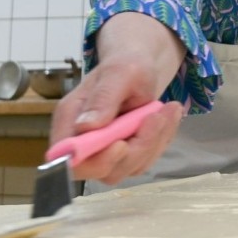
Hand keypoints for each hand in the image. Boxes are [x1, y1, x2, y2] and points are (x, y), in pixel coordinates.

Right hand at [48, 59, 184, 184]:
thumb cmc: (125, 67)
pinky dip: (161, 139)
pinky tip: (168, 116)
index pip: (69, 159)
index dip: (93, 161)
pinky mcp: (127, 155)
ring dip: (154, 141)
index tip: (122, 145)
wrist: (140, 70)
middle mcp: (83, 142)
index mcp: (69, 121)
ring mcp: (105, 152)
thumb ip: (103, 98)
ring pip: (130, 167)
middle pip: (104, 170)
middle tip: (156, 117)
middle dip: (136, 148)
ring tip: (168, 110)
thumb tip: (85, 126)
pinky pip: (146, 159)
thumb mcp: (118, 73)